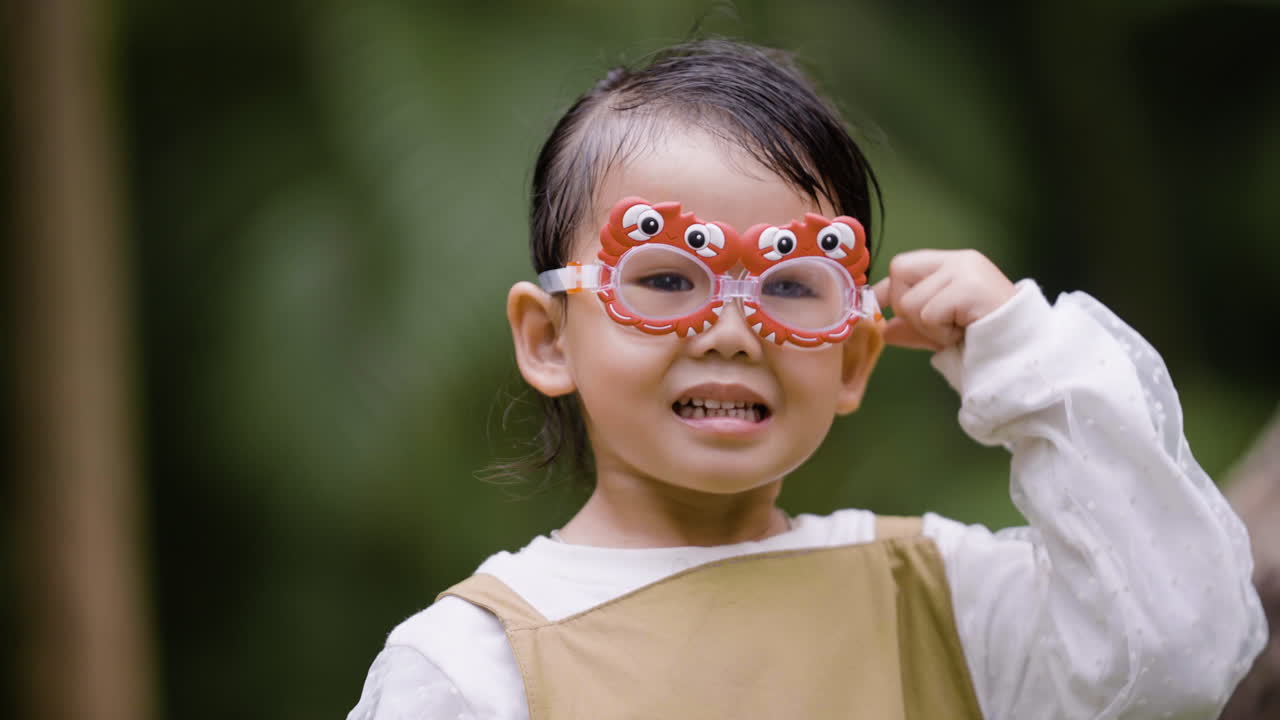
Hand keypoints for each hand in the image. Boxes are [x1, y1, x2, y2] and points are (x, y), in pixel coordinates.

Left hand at [870, 249, 1016, 350]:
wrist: (1024, 352)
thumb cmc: (985, 339)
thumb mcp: (941, 332)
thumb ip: (913, 327)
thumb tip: (883, 329)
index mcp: (952, 265)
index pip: (903, 265)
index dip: (886, 290)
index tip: (879, 310)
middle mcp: (958, 260)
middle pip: (899, 272)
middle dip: (907, 308)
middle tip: (939, 326)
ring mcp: (965, 270)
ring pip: (911, 301)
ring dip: (928, 328)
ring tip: (957, 330)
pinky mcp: (970, 287)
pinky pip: (929, 314)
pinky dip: (941, 333)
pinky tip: (964, 333)